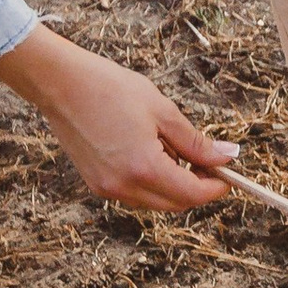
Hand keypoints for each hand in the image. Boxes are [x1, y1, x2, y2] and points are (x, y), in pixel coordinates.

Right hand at [0, 26, 231, 209]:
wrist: (60, 83)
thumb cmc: (110, 89)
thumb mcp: (162, 111)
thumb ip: (196, 142)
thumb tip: (227, 157)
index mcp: (144, 168)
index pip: (192, 195)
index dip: (215, 187)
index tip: (227, 173)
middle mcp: (123, 186)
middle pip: (174, 204)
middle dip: (195, 187)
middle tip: (205, 159)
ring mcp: (106, 188)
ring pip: (154, 201)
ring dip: (172, 184)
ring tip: (168, 145)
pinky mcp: (95, 184)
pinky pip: (133, 193)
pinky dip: (149, 181)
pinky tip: (147, 149)